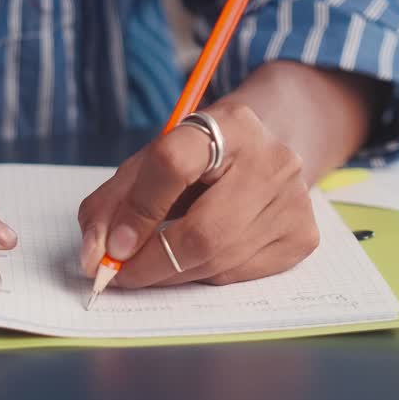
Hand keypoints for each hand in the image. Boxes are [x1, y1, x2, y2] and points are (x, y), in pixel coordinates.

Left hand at [77, 100, 319, 286]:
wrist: (264, 154)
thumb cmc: (196, 160)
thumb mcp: (150, 163)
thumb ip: (112, 204)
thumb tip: (94, 257)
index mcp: (229, 124)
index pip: (173, 163)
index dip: (137, 211)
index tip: (112, 248)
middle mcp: (272, 159)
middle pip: (202, 232)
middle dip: (152, 264)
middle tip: (122, 275)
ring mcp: (294, 200)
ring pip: (218, 261)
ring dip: (173, 275)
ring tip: (157, 262)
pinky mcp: (303, 235)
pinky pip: (238, 275)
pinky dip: (206, 275)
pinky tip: (200, 256)